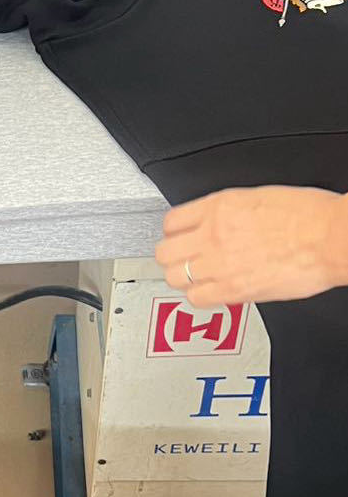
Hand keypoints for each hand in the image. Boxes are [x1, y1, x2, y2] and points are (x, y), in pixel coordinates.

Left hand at [155, 186, 347, 305]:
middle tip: (183, 259)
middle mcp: (213, 234)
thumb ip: (230, 213)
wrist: (331, 237)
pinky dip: (200, 296)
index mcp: (220, 206)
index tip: (179, 237)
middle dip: (173, 256)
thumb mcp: (260, 198)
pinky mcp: (231, 289)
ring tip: (196, 277)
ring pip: (174, 277)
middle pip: (165, 252)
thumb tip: (218, 225)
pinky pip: (196, 298)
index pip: (172, 221)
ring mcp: (219, 263)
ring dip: (183, 278)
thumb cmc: (310, 216)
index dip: (174, 232)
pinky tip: (210, 291)